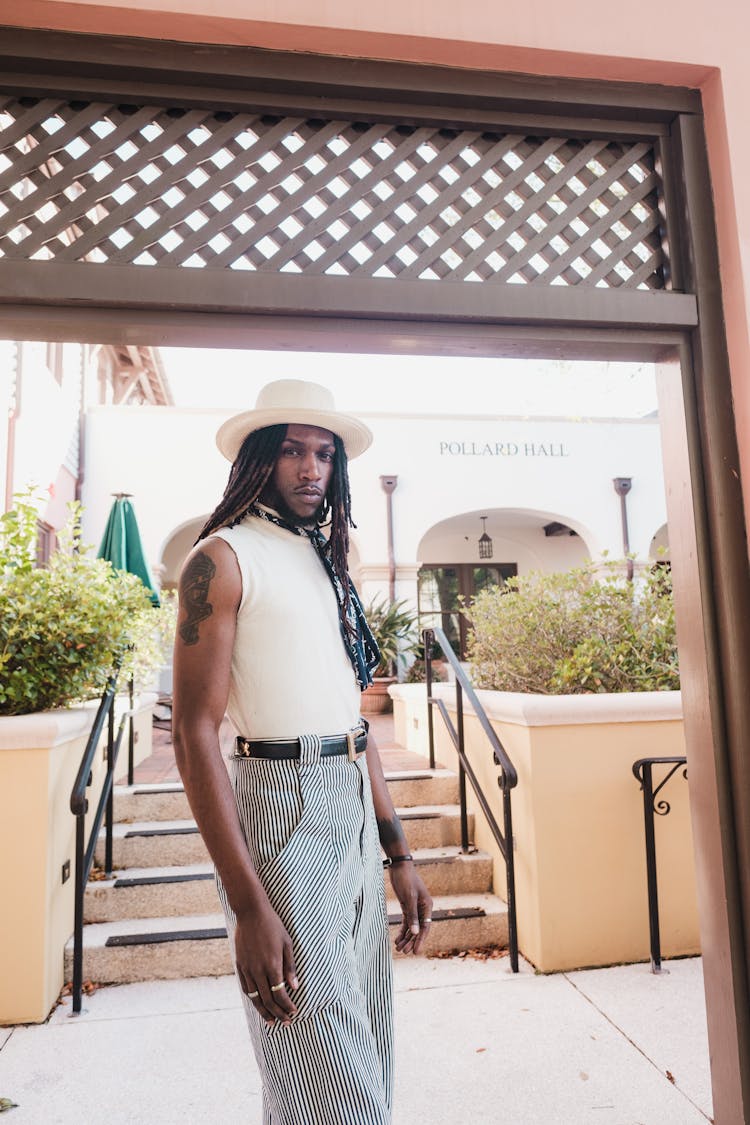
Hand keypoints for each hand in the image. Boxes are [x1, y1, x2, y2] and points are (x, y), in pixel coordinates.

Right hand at [234, 900, 298, 1024]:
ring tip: (271, 1021)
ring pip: (255, 997)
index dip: (287, 1006)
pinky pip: (246, 987)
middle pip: (268, 1000)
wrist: (251, 913)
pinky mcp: (240, 965)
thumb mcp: (287, 943)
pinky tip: (258, 1003)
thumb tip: (294, 987)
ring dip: (264, 1011)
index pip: (280, 994)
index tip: (294, 1012)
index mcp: (273, 965)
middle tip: (286, 1022)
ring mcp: (247, 968)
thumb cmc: (273, 926)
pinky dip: (252, 998)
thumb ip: (290, 967)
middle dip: (278, 1013)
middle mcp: (259, 970)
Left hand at [389, 862, 432, 953]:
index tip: (415, 952)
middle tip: (404, 952)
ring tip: (399, 948)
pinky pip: (406, 922)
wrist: (399, 866)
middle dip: (411, 941)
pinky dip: (402, 930)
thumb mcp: (409, 898)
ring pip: (412, 927)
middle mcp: (423, 909)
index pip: (425, 928)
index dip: (420, 940)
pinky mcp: (407, 906)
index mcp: (427, 906)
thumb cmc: (406, 879)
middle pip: (418, 929)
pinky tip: (397, 939)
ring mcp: (415, 908)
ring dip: (406, 938)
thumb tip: (416, 932)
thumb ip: (412, 915)